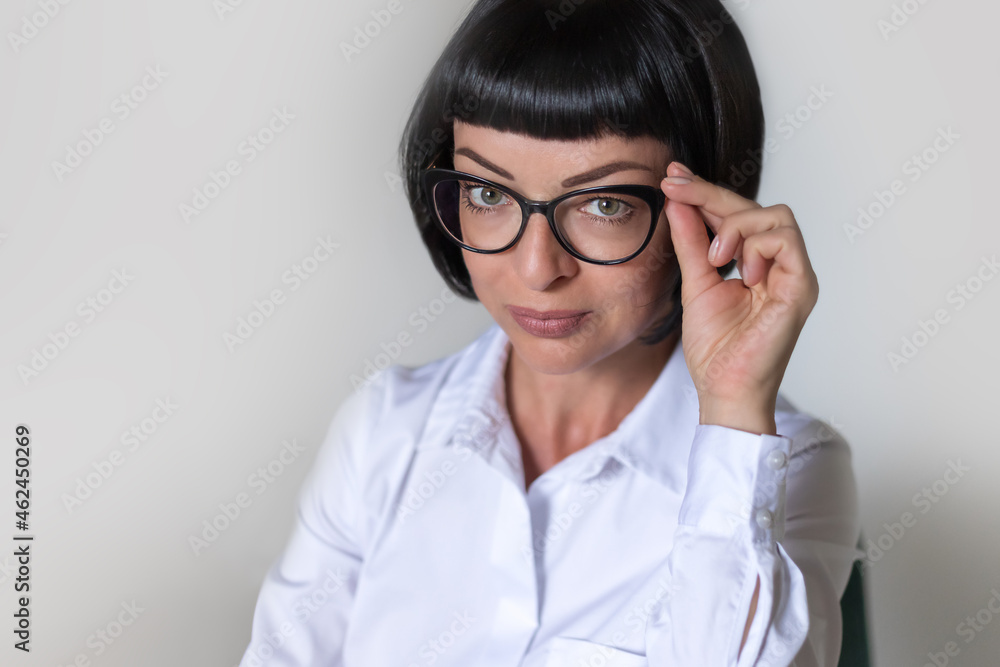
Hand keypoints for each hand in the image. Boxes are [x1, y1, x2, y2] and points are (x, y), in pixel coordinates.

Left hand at [660, 161, 818, 434]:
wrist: (724, 388)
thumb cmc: (716, 348)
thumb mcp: (695, 283)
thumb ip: (691, 243)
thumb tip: (677, 202)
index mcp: (757, 263)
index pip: (736, 213)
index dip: (705, 192)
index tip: (672, 177)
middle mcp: (780, 264)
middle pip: (754, 206)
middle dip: (710, 194)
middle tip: (674, 188)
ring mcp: (794, 274)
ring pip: (774, 215)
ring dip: (736, 227)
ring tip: (715, 258)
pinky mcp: (802, 286)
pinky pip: (786, 239)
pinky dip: (756, 246)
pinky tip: (738, 271)